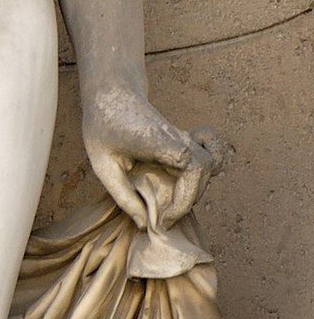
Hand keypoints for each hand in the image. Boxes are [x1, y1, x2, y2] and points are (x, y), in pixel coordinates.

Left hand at [83, 80, 226, 230]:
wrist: (111, 94)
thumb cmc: (103, 128)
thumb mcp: (102, 165)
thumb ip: (123, 195)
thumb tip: (144, 224)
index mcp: (157, 141)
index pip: (192, 166)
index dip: (184, 198)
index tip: (163, 218)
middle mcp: (176, 137)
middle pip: (204, 169)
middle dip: (188, 201)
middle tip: (163, 218)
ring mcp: (183, 137)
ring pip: (211, 162)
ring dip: (198, 188)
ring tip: (174, 204)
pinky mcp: (185, 139)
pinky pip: (213, 148)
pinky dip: (215, 161)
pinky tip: (194, 179)